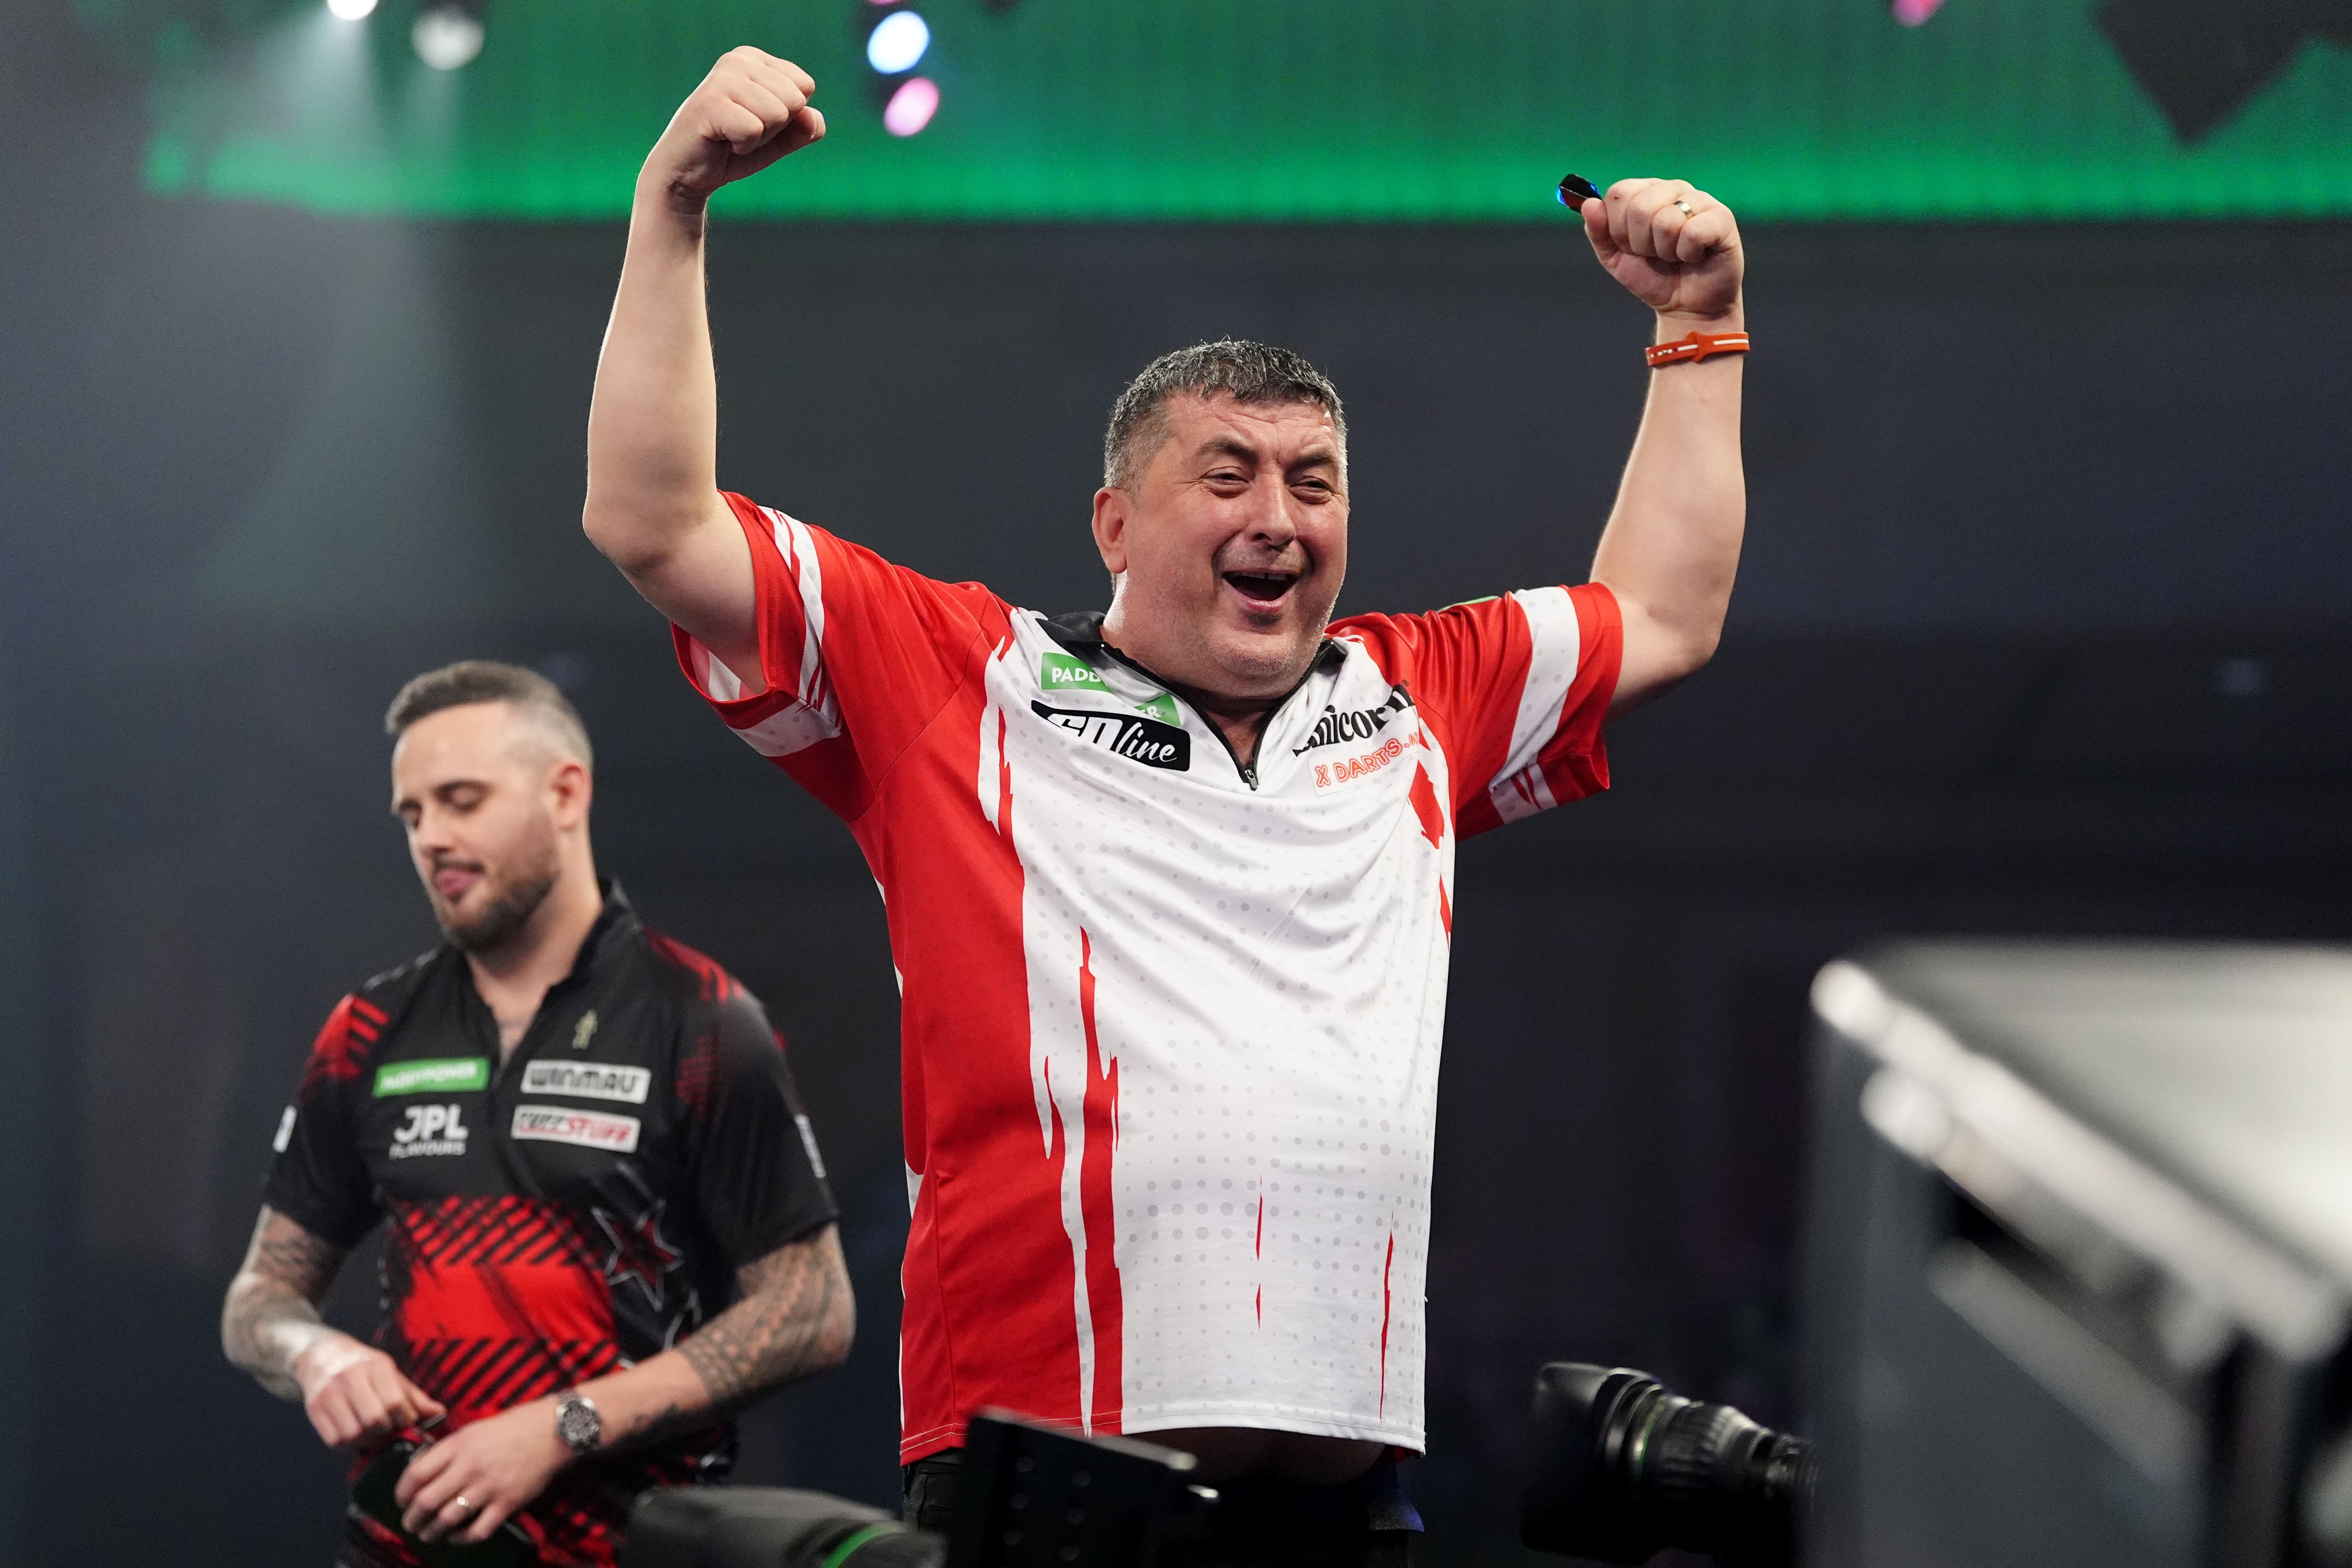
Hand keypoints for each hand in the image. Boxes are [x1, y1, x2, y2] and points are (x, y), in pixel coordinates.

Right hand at [293, 1334, 445, 1449]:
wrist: (323, 1355)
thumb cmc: (364, 1367)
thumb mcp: (392, 1374)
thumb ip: (415, 1396)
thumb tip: (439, 1414)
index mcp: (376, 1366)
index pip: (394, 1402)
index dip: (405, 1419)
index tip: (407, 1421)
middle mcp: (350, 1378)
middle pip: (374, 1420)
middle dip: (387, 1431)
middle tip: (389, 1429)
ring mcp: (329, 1394)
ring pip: (353, 1434)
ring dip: (367, 1441)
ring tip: (373, 1433)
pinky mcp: (314, 1409)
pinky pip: (335, 1440)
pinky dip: (349, 1445)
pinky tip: (357, 1436)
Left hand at [395, 1398, 569, 1544]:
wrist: (553, 1431)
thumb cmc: (513, 1428)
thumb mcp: (474, 1429)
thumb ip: (448, 1449)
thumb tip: (422, 1471)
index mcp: (459, 1445)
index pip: (416, 1474)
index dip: (401, 1493)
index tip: (401, 1501)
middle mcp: (470, 1466)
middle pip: (426, 1501)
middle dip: (412, 1519)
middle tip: (410, 1524)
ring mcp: (489, 1486)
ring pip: (447, 1519)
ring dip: (432, 1532)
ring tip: (428, 1534)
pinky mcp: (507, 1503)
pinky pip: (477, 1530)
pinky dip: (461, 1539)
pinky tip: (456, 1537)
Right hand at [643, 47, 825, 207]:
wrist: (689, 174)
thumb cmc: (733, 150)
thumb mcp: (778, 139)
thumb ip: (804, 128)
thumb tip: (812, 117)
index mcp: (755, 59)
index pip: (805, 86)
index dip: (788, 116)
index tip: (756, 121)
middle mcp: (737, 60)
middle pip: (795, 100)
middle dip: (775, 128)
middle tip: (742, 132)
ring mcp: (722, 79)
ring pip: (778, 114)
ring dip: (759, 138)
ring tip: (731, 135)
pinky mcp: (710, 103)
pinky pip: (755, 130)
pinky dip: (744, 146)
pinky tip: (722, 142)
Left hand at [1577, 178, 1743, 324]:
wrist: (1685, 306)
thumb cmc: (1653, 277)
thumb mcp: (1615, 258)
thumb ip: (1598, 231)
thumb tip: (1589, 203)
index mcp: (1646, 192)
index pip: (1618, 193)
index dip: (1618, 229)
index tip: (1631, 246)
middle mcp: (1673, 189)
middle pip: (1638, 207)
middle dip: (1640, 243)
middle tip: (1655, 254)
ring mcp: (1700, 200)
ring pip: (1665, 221)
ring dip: (1665, 251)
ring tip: (1676, 256)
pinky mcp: (1721, 218)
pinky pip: (1692, 232)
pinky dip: (1688, 254)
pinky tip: (1695, 256)